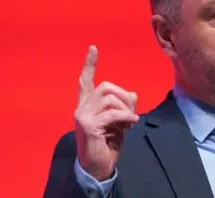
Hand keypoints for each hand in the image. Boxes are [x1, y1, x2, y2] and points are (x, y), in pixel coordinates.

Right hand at [74, 45, 138, 180]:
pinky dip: (126, 117)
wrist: (98, 166)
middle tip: (131, 112)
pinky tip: (131, 123)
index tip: (94, 47)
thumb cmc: (108, 143)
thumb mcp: (120, 121)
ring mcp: (82, 116)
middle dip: (124, 96)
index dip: (90, 64)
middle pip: (105, 87)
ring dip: (126, 109)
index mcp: (87, 104)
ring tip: (129, 123)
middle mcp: (81, 107)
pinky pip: (112, 114)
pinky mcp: (88, 126)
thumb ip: (123, 106)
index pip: (86, 80)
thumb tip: (133, 93)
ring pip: (109, 98)